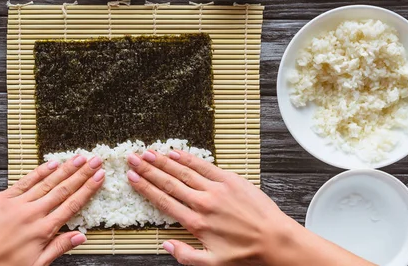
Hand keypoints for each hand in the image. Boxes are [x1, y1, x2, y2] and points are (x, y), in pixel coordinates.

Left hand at [0, 155, 104, 265]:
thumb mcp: (36, 265)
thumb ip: (59, 247)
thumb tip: (81, 236)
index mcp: (43, 230)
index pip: (72, 205)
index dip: (88, 189)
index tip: (99, 177)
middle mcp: (33, 214)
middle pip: (63, 189)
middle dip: (81, 174)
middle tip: (95, 160)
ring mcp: (17, 204)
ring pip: (46, 182)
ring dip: (65, 169)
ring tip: (79, 158)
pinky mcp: (1, 199)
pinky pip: (24, 181)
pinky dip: (39, 172)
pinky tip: (51, 163)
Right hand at [127, 150, 373, 265]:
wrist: (276, 240)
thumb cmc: (245, 254)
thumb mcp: (212, 264)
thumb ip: (185, 255)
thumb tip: (164, 245)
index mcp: (196, 223)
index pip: (163, 200)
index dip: (145, 187)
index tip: (131, 177)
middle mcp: (203, 202)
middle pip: (169, 181)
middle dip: (148, 169)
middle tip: (133, 158)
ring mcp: (217, 188)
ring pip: (184, 171)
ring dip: (164, 160)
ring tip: (148, 152)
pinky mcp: (231, 179)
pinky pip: (205, 166)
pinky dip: (189, 158)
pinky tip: (176, 152)